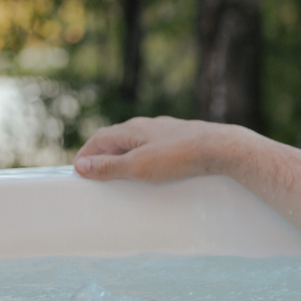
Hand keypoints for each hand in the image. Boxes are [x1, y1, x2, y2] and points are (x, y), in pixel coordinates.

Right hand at [74, 116, 240, 183]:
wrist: (222, 148)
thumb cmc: (180, 157)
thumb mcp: (139, 166)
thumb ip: (110, 166)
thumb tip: (80, 165)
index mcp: (133, 129)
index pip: (99, 138)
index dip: (86, 154)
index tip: (78, 171)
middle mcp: (148, 125)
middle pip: (118, 139)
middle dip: (104, 155)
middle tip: (96, 175)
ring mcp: (167, 131)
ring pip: (138, 142)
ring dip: (125, 157)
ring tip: (122, 175)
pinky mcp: (184, 138)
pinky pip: (156, 147)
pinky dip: (146, 158)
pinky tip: (153, 169)